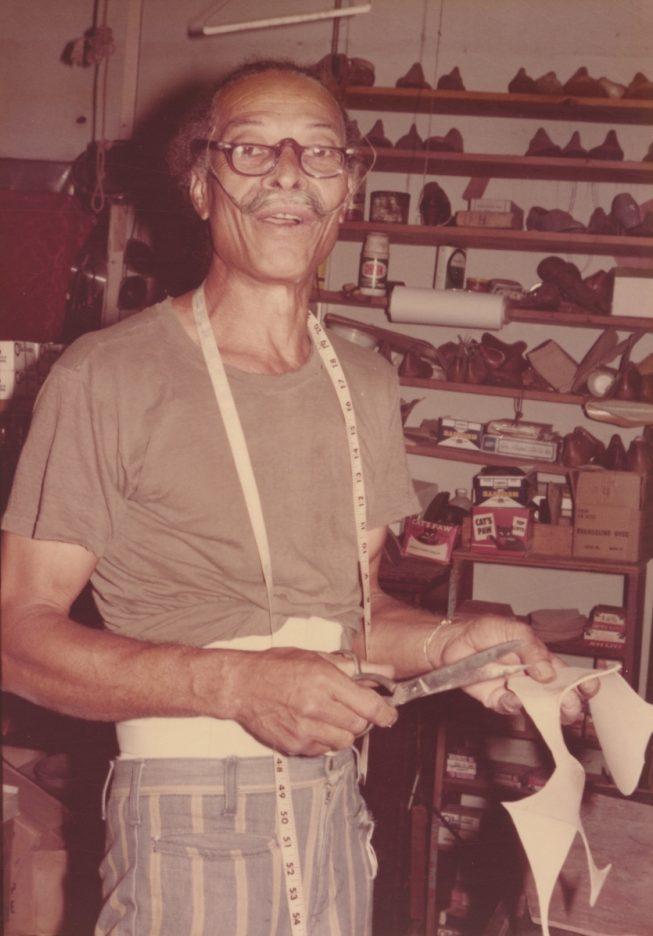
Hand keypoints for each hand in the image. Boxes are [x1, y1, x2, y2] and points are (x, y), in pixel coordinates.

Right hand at [228, 647, 397, 755]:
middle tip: (353, 708)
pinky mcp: (294, 745)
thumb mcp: (316, 657)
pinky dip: (324, 740)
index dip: (385, 713)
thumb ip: (354, 667)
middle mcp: (315, 707)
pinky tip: (313, 724)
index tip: (389, 714)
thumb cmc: (277, 666)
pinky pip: (323, 750)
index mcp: (324, 680)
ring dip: (344, 731)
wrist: (240, 686)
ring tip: (330, 716)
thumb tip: (387, 671)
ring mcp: (304, 729)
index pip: (368, 705)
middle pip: (359, 726)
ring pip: (343, 741)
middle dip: (361, 719)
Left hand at [434, 615, 597, 723]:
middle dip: (569, 703)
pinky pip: (510, 707)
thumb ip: (533, 649)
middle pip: (559, 696)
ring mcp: (516, 690)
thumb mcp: (514, 630)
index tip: (590, 688)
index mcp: (541, 660)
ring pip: (537, 707)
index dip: (583, 683)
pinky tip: (512, 697)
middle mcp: (532, 678)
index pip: (568, 675)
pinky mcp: (497, 699)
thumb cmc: (484, 632)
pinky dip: (513, 705)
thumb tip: (547, 672)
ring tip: (547, 707)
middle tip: (570, 705)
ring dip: (545, 710)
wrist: (453, 641)